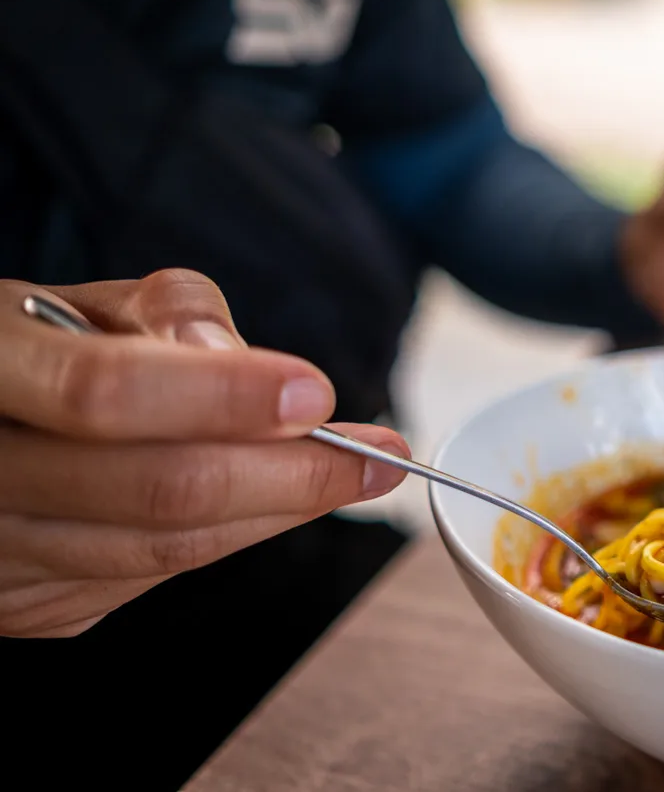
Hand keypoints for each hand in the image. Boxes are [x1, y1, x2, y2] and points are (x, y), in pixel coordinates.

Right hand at [0, 269, 407, 637]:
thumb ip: (166, 313)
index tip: (316, 395)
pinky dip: (229, 537)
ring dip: (278, 513)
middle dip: (290, 475)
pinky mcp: (26, 609)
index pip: (107, 394)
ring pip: (165, 550)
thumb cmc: (36, 353)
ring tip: (353, 475)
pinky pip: (149, 581)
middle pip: (158, 490)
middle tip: (378, 455)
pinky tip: (273, 504)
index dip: (222, 398)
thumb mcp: (82, 304)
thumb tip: (235, 358)